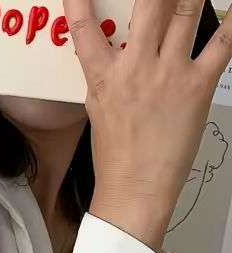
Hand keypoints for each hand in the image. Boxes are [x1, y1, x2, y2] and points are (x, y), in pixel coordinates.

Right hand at [64, 0, 231, 249]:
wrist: (135, 189)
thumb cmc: (117, 157)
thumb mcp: (98, 110)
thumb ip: (107, 76)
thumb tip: (114, 56)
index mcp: (103, 78)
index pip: (83, 30)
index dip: (79, 2)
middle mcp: (134, 68)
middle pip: (148, 4)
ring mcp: (168, 74)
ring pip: (185, 10)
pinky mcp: (198, 86)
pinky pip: (223, 42)